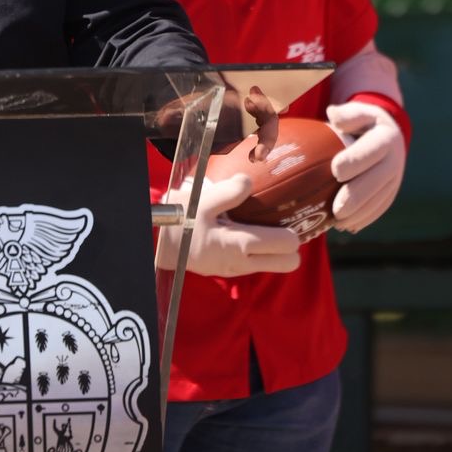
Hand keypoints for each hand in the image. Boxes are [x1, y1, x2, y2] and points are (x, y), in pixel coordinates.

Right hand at [155, 174, 300, 276]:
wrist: (159, 248)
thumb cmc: (179, 223)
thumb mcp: (199, 202)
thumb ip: (227, 192)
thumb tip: (249, 181)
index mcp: (240, 244)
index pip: (287, 244)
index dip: (293, 230)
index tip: (285, 214)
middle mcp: (243, 262)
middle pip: (289, 262)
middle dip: (291, 245)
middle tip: (281, 224)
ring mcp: (237, 270)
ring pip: (276, 266)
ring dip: (277, 250)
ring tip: (266, 227)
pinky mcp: (229, 270)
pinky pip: (257, 264)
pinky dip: (261, 252)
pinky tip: (247, 231)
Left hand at [327, 100, 406, 232]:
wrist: (385, 134)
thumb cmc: (361, 122)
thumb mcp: (356, 112)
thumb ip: (347, 115)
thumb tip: (333, 114)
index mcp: (386, 136)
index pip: (373, 149)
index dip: (356, 160)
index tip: (335, 170)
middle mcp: (395, 159)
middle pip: (378, 179)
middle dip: (358, 196)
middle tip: (337, 209)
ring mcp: (396, 177)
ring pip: (381, 198)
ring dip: (361, 213)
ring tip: (338, 223)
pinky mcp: (392, 191)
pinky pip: (381, 206)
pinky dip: (366, 218)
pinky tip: (350, 226)